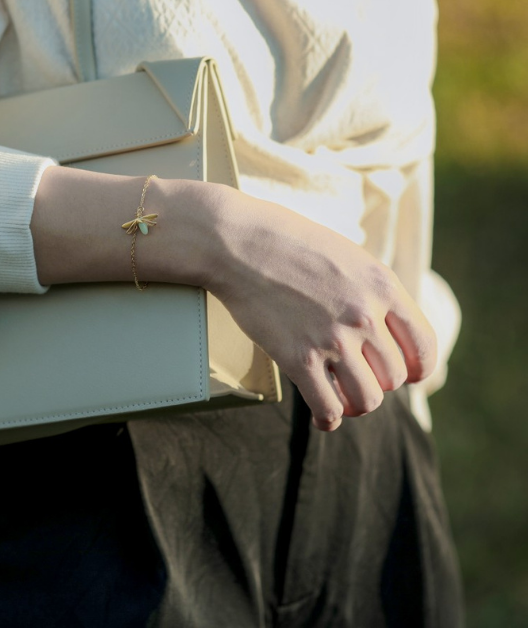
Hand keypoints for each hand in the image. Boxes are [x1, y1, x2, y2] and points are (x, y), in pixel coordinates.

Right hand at [204, 187, 436, 430]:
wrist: (239, 243)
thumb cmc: (287, 242)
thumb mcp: (346, 255)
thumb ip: (371, 289)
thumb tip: (384, 324)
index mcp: (382, 285)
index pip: (423, 345)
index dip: (419, 369)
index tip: (409, 376)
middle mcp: (364, 315)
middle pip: (394, 377)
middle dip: (378, 382)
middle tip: (357, 377)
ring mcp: (332, 339)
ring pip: (367, 400)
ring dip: (356, 404)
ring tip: (342, 399)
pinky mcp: (298, 358)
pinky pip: (327, 408)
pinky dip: (327, 420)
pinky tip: (322, 418)